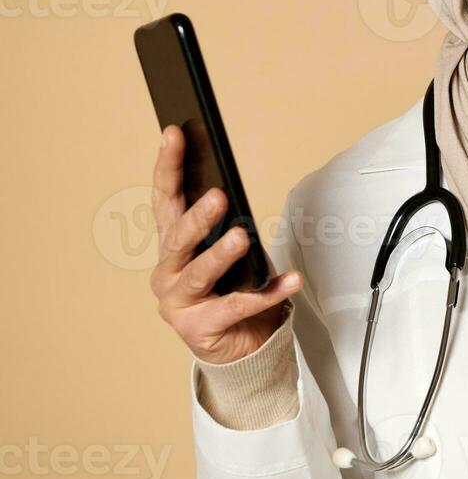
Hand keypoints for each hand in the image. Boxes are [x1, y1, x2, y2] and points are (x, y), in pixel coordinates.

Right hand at [149, 125, 302, 364]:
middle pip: (178, 238)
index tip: (175, 134)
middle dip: (197, 216)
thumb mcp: (223, 251)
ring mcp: (178, 302)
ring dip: (221, 254)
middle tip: (218, 196)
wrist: (236, 344)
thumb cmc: (229, 288)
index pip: (166, 198)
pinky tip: (291, 280)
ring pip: (199, 273)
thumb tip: (230, 192)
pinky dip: (268, 292)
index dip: (168, 166)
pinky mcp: (199, 328)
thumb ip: (221, 225)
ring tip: (241, 237)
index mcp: (171, 245)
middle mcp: (167, 271)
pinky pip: (238, 306)